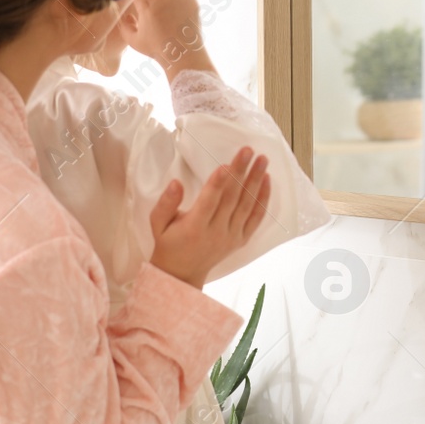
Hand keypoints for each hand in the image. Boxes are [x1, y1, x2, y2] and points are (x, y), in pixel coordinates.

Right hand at [123, 0, 215, 76]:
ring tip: (173, 22)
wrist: (184, 54)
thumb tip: (127, 15)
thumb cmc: (157, 49)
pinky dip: (184, 6)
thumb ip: (125, 26)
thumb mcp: (134, 41)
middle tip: (158, 11)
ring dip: (171, 3)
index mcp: (146, 3)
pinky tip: (183, 21)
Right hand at [148, 148, 271, 288]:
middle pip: (231, 198)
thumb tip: (176, 183)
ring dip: (256, 181)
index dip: (218, 183)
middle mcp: (216, 232)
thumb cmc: (168, 242)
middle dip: (240, 172)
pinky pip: (256, 218)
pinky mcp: (241, 239)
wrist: (182, 273)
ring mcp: (231, 236)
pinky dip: (263, 199)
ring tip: (262, 160)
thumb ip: (166, 203)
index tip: (226, 164)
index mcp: (194, 227)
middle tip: (248, 150)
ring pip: (247, 205)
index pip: (209, 202)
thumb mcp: (157, 223)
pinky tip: (267, 180)